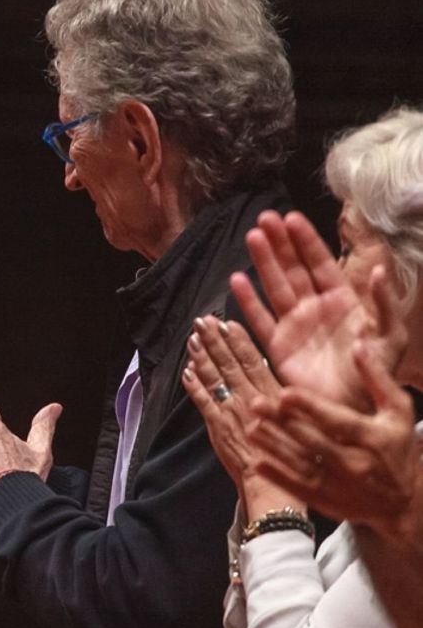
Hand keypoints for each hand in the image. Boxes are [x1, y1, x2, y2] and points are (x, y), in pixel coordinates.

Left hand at [180, 315, 297, 512]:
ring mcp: (231, 411)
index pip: (254, 359)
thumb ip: (286, 398)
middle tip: (203, 320)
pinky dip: (194, 385)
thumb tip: (275, 379)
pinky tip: (186, 371)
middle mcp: (250, 398)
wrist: (276, 485)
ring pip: (214, 377)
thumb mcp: (300, 420)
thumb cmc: (296, 457)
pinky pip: (202, 401)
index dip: (239, 340)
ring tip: (193, 338)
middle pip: (229, 363)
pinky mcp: (217, 426)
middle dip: (215, 340)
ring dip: (201, 356)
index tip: (228, 322)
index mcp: (273, 394)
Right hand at [234, 211, 405, 408]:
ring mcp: (294, 326)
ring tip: (252, 237)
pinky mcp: (278, 346)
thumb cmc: (375, 373)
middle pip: (293, 269)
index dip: (306, 241)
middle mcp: (315, 308)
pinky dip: (248, 302)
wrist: (352, 409)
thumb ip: (384, 304)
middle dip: (280, 243)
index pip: (321, 264)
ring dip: (263, 262)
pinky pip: (260, 319)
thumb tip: (378, 270)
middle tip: (264, 219)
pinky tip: (237, 280)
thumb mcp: (390, 337)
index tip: (291, 218)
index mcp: (343, 301)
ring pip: (275, 286)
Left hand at [246, 340, 418, 526]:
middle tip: (255, 403)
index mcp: (373, 438)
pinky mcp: (326, 501)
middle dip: (283, 423)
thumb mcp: (398, 411)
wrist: (402, 503)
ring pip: (301, 464)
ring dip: (274, 447)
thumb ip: (378, 379)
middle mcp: (355, 463)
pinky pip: (298, 488)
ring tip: (250, 429)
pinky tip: (257, 461)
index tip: (285, 392)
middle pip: (314, 441)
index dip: (311, 407)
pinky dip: (277, 476)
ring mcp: (339, 485)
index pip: (338, 421)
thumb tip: (359, 345)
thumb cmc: (397, 448)